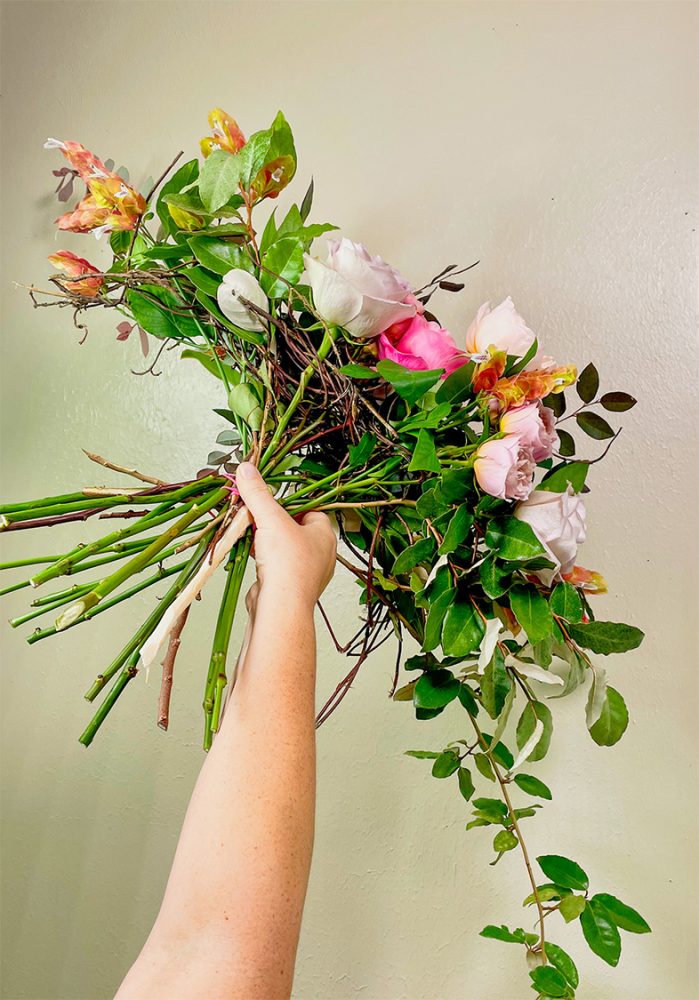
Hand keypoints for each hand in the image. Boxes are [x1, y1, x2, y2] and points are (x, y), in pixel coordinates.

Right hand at [235, 462, 336, 612]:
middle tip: (255, 514)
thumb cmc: (287, 565)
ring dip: (265, 539)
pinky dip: (262, 558)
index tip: (270, 499)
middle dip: (273, 521)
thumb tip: (247, 469)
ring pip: (283, 548)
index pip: (310, 509)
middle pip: (294, 528)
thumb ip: (258, 494)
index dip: (289, 503)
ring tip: (249, 531)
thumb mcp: (270, 519)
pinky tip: (249, 554)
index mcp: (325, 535)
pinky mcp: (288, 586)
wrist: (280, 608)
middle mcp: (320, 554)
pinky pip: (275, 566)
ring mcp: (305, 572)